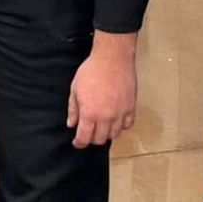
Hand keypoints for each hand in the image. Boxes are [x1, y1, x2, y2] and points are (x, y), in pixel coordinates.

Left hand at [67, 32, 138, 148]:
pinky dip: (122, 126)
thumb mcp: (75, 89)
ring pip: (115, 134)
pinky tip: (117, 120)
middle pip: (100, 139)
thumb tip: (72, 124)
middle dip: (92, 138)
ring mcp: (120, 113)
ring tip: (103, 126)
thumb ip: (73, 109)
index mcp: (89, 113)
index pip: (84, 138)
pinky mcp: (130, 107)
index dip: (79, 143)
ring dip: (107, 133)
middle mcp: (105, 117)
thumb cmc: (92, 70)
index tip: (78, 142)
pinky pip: (128, 124)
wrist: (112, 58)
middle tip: (90, 132)